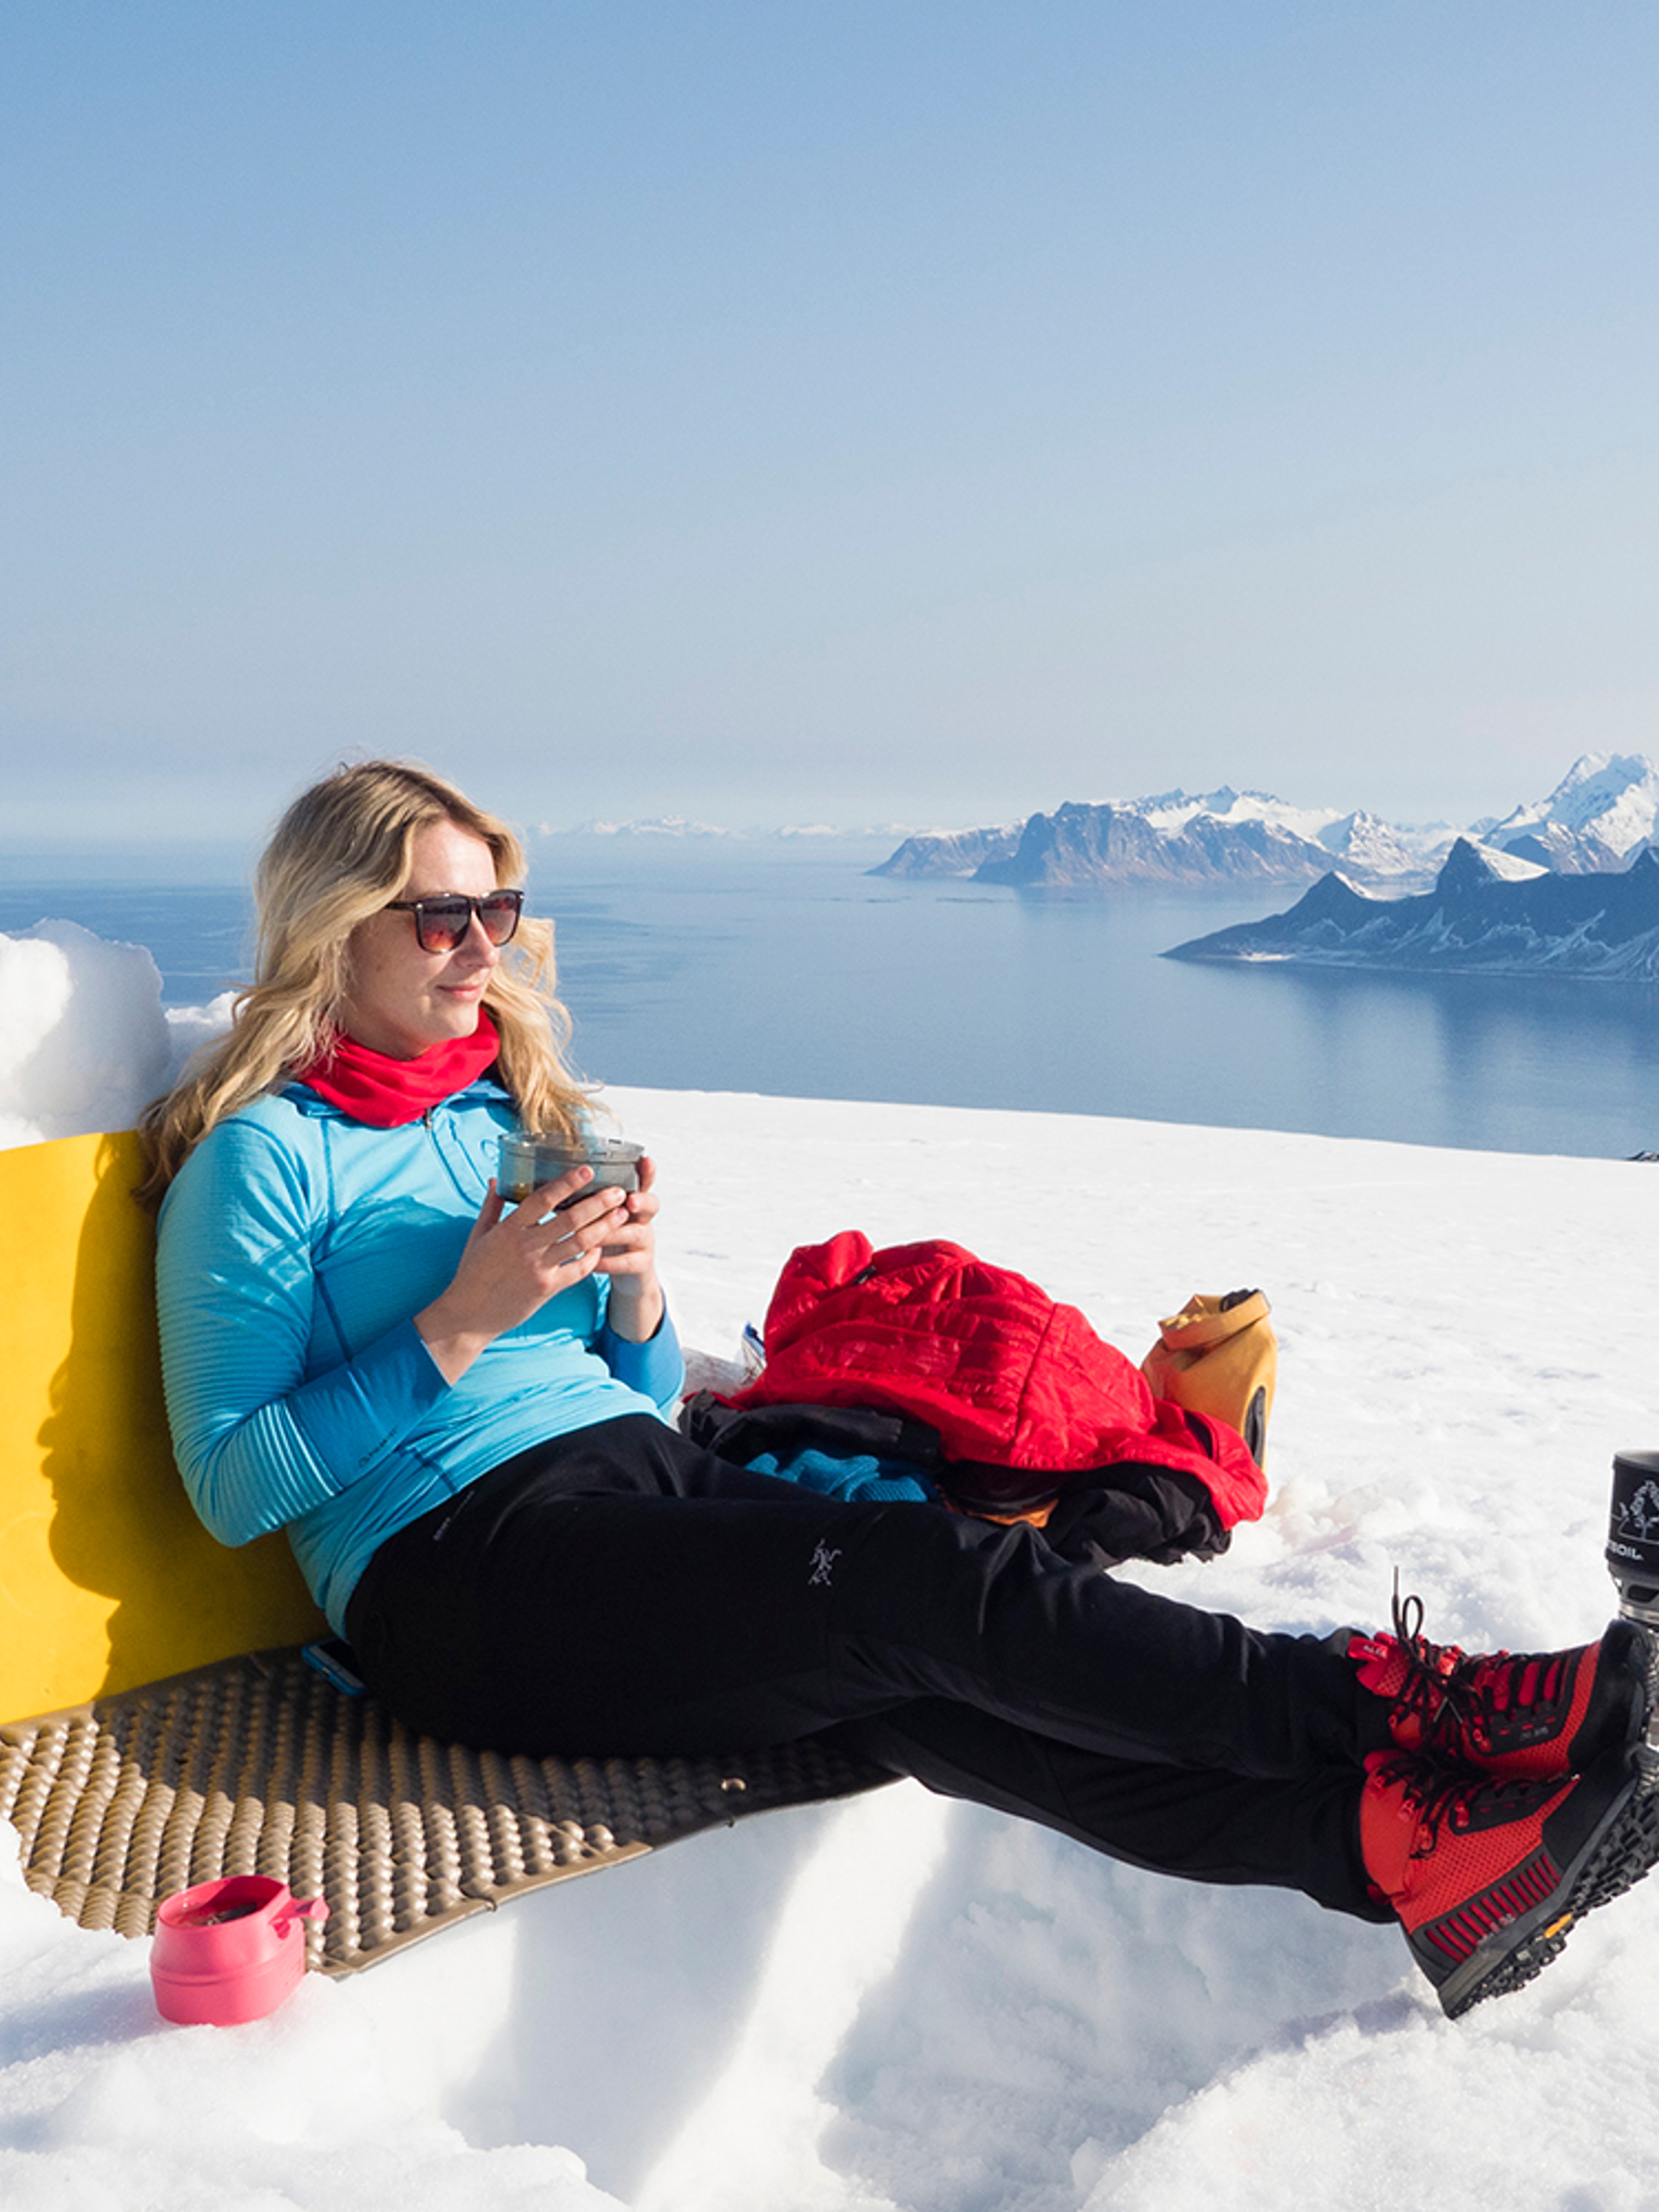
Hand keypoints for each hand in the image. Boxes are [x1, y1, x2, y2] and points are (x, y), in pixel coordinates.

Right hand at [415, 1163, 632, 1382]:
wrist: (469, 1314)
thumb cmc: (471, 1272)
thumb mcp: (477, 1235)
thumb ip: (491, 1206)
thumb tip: (497, 1179)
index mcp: (509, 1229)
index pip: (542, 1199)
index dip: (567, 1183)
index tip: (587, 1170)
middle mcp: (526, 1246)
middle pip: (570, 1219)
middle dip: (598, 1204)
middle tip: (619, 1191)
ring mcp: (539, 1268)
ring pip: (579, 1243)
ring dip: (604, 1227)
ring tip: (622, 1214)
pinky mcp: (547, 1289)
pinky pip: (577, 1271)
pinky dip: (592, 1258)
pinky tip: (601, 1247)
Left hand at [592, 1154, 664, 1343]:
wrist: (626, 1270)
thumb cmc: (606, 1234)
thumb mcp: (603, 1213)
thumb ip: (592, 1198)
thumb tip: (563, 1179)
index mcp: (632, 1200)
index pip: (644, 1181)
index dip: (647, 1171)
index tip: (644, 1159)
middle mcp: (643, 1217)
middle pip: (651, 1204)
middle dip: (640, 1201)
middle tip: (628, 1201)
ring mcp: (645, 1241)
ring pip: (636, 1233)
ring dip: (614, 1233)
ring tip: (595, 1235)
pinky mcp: (642, 1263)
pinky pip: (628, 1262)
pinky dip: (609, 1261)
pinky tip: (593, 1261)